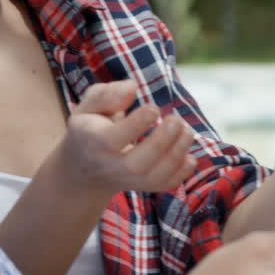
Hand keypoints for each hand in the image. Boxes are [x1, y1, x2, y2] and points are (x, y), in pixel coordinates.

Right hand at [45, 80, 195, 199]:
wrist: (84, 170)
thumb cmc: (90, 129)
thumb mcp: (88, 107)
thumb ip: (106, 95)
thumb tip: (131, 87)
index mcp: (93, 142)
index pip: (112, 139)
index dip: (137, 123)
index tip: (154, 108)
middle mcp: (109, 166)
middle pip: (136, 164)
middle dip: (162, 141)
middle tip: (177, 120)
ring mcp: (127, 180)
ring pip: (153, 178)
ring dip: (177, 155)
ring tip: (188, 132)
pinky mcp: (143, 187)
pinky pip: (164, 185)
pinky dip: (182, 173)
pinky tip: (190, 156)